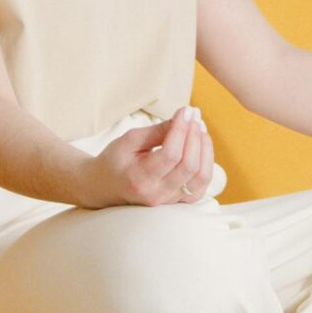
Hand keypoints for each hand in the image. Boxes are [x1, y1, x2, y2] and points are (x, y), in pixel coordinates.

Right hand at [79, 107, 215, 209]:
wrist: (105, 187)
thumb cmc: (115, 160)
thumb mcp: (130, 140)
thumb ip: (157, 131)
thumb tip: (185, 117)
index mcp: (140, 178)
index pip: (170, 154)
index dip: (182, 129)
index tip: (185, 110)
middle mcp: (156, 193)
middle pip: (189, 166)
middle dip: (195, 136)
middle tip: (194, 115)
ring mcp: (168, 201)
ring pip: (200, 178)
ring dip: (205, 149)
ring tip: (200, 128)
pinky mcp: (177, 202)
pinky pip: (201, 186)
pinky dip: (206, 164)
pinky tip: (202, 146)